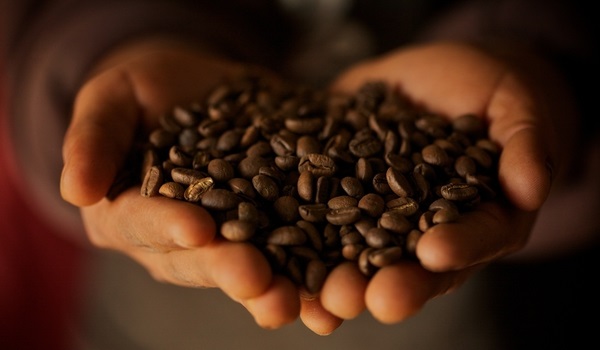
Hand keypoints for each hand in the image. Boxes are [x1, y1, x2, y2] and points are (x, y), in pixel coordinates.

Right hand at [60, 39, 301, 328]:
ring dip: (275, 287)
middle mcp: (177, 238)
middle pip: (200, 260)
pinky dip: (312, 272)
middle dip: (228, 269)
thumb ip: (93, 138)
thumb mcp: (112, 98)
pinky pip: (291, 253)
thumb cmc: (145, 91)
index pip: (144, 223)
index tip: (195, 227)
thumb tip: (76, 189)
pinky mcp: (269, 226)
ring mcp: (226, 238)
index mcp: (129, 212)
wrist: (197, 89)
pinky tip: (334, 289)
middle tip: (255, 279)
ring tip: (298, 301)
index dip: (168, 226)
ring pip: (247, 269)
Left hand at [313, 41, 574, 324]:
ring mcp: (372, 215)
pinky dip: (293, 238)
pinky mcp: (332, 191)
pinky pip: (311, 217)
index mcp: (474, 218)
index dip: (458, 248)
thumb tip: (531, 186)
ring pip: (355, 257)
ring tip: (323, 298)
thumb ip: (524, 144)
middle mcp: (421, 230)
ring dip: (337, 281)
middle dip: (391, 285)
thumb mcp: (512, 106)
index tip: (436, 253)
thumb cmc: (485, 91)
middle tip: (372, 299)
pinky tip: (275, 255)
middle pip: (409, 267)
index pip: (472, 240)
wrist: (433, 78)